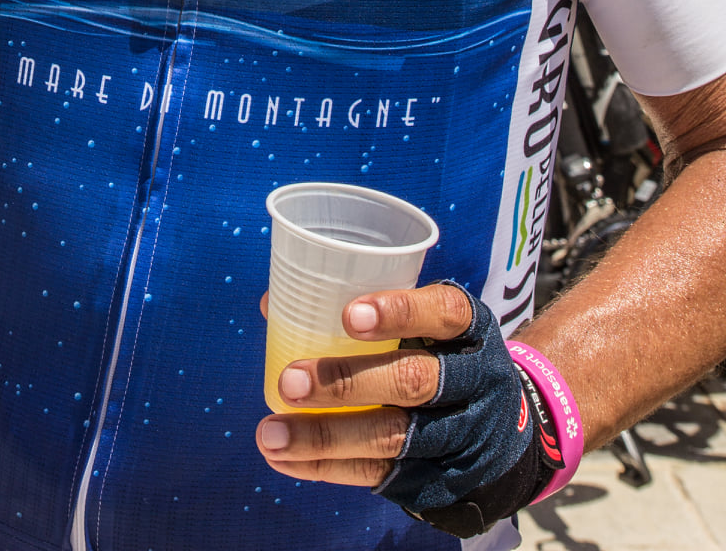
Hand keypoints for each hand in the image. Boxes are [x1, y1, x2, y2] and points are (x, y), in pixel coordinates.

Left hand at [256, 285, 562, 537]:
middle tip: (290, 381)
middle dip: (347, 382)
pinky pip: (380, 476)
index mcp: (469, 331)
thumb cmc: (444, 357)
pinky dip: (327, 468)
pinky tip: (284, 460)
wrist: (513, 431)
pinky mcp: (440, 481)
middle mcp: (473, 383)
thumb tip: (273, 302)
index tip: (349, 314)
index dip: (400, 312)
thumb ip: (365, 310)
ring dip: (325, 436)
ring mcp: (460, 438)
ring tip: (271, 432)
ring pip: (392, 438)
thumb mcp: (429, 325)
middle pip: (413, 383)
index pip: (443, 314)